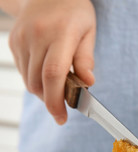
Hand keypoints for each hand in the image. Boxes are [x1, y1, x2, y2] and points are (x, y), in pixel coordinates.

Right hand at [9, 0, 95, 123]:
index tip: (61, 117)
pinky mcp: (13, 43)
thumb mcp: (89, 31)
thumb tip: (88, 83)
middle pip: (39, 82)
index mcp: (60, 33)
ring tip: (58, 86)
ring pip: (29, 81)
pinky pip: (24, 72)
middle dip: (51, 101)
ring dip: (44, 92)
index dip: (56, 100)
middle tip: (64, 106)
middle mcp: (36, 36)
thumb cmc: (74, 12)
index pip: (53, 74)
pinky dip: (36, 81)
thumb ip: (86, 58)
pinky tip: (47, 74)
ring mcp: (21, 40)